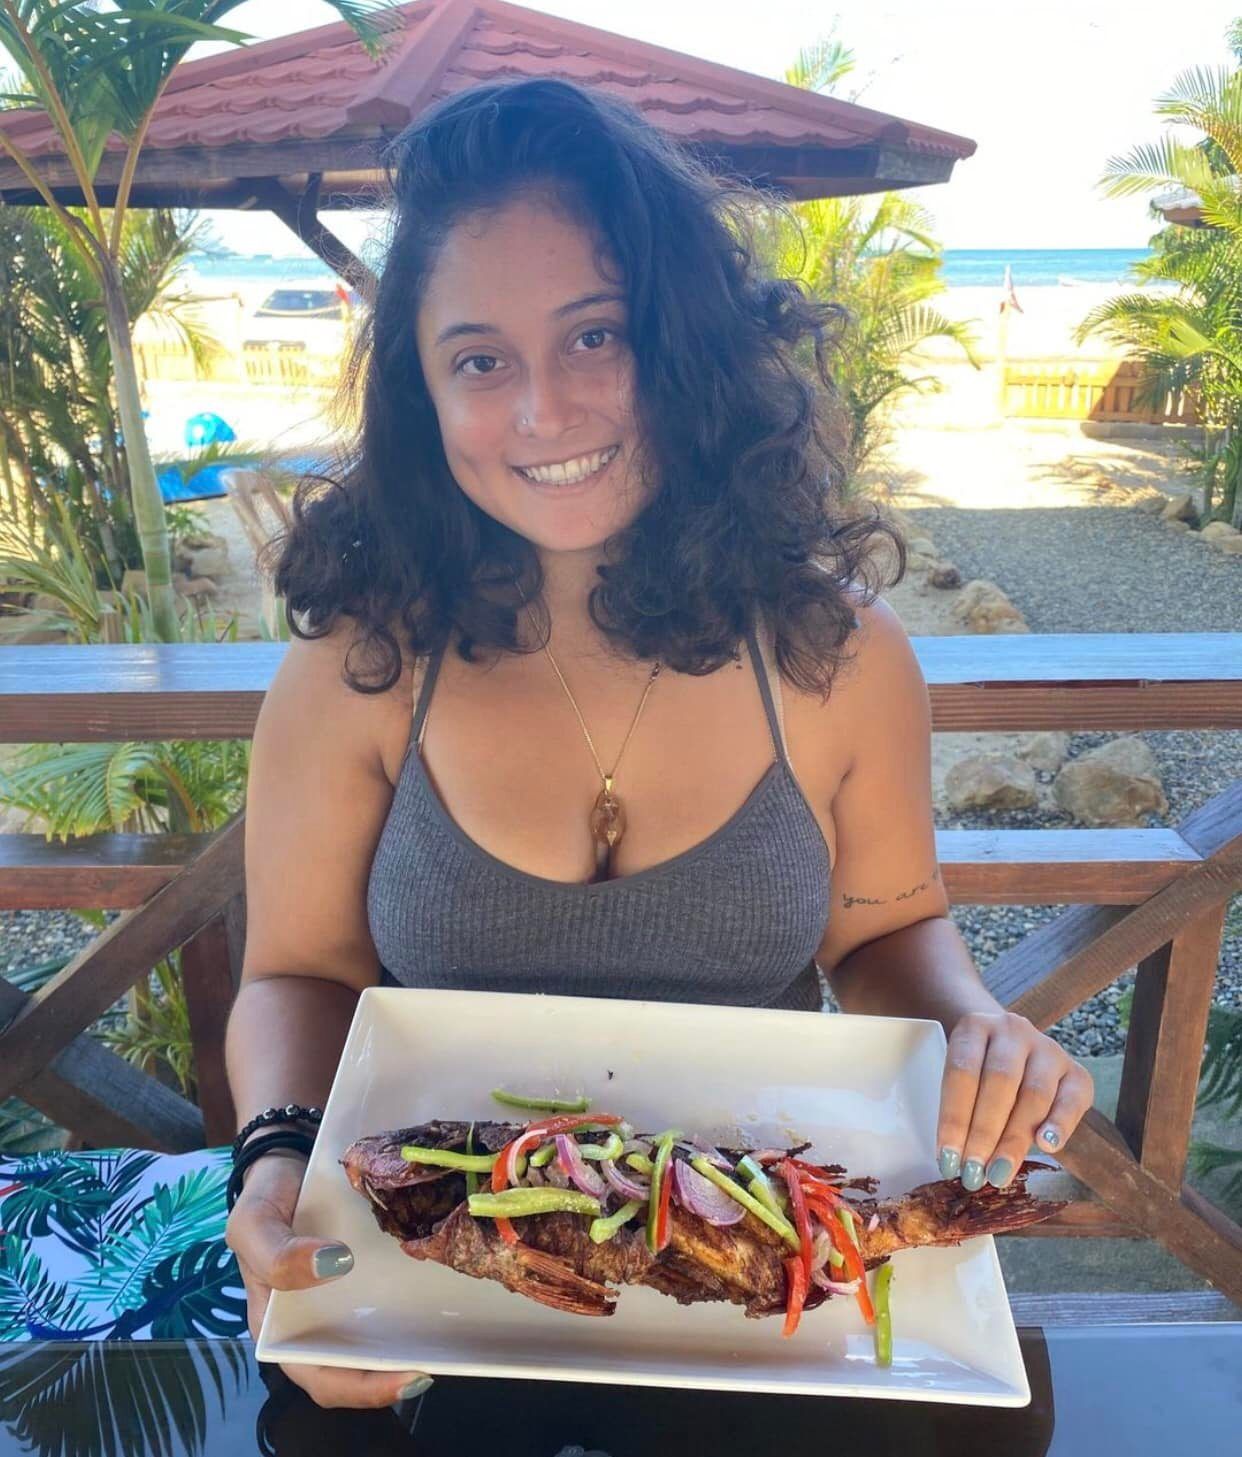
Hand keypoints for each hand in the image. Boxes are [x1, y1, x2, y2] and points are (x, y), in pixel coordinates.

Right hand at [225, 1149, 432, 1408]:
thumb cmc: (264, 1199)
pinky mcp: (372, 1271)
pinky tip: (445, 1291)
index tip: (405, 1376)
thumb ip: (276, 1254)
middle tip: (437, 1363)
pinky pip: (394, 1292)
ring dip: (412, 1342)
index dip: (362, 1387)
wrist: (288, 1158)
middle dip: (396, 1373)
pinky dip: (416, 1300)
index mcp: (283, 1328)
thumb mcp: (252, 1224)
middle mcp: (320, 1321)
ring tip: (450, 1339)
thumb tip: (332, 1266)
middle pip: (359, 1365)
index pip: (321, 1377)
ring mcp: (348, 1297)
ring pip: (381, 1334)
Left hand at [935, 1011, 1093, 1190]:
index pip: (962, 1072)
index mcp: (975, 1028)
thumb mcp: (959, 1073)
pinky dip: (1060, 1124)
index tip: (947, 1159)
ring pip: (1034, 1093)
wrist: (1008, 1043)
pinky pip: (1072, 1099)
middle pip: (999, 1082)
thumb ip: (959, 1106)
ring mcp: (1048, 1048)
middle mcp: (1013, 1031)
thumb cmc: (976, 1068)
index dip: (953, 1118)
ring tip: (999, 1173)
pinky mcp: (1076, 1071)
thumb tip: (954, 1160)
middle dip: (984, 1133)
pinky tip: (1047, 1146)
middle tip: (974, 1173)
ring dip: (1015, 1139)